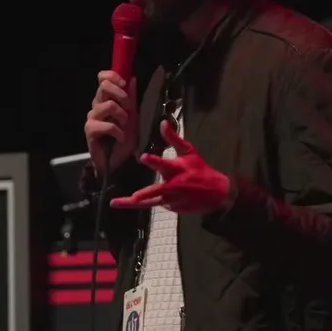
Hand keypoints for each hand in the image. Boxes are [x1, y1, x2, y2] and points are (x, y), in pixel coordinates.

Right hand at [84, 71, 138, 172]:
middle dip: (121, 95)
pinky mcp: (90, 130)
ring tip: (125, 127)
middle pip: (104, 86)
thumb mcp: (133, 116)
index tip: (124, 84)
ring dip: (122, 116)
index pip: (103, 78)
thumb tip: (132, 78)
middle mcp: (97, 106)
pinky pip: (107, 125)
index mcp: (106, 99)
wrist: (118, 162)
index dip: (113, 77)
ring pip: (107, 105)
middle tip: (128, 109)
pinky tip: (120, 138)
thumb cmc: (124, 140)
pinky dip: (118, 132)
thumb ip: (131, 98)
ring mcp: (92, 118)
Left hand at [110, 119, 230, 213]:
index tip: (143, 157)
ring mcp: (172, 200)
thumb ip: (173, 139)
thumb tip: (163, 122)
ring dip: (132, 203)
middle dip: (144, 194)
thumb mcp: (189, 151)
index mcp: (177, 169)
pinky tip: (158, 197)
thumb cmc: (199, 169)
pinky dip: (154, 199)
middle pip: (155, 190)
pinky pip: (159, 203)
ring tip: (114, 203)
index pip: (164, 164)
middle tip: (133, 196)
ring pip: (150, 202)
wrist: (216, 194)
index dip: (154, 161)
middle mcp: (174, 186)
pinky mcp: (172, 208)